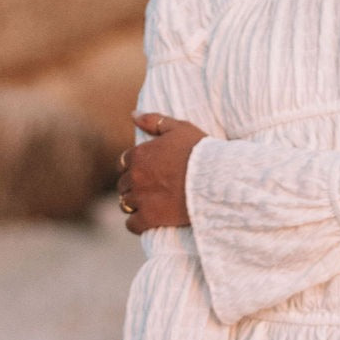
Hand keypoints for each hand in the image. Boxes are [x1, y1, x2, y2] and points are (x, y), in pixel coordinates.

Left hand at [117, 112, 207, 234]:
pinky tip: (146, 222)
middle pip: (122, 185)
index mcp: (139, 154)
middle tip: (150, 190)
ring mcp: (140, 198)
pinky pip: (132, 224)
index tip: (145, 172)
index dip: (133, 168)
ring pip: (125, 204)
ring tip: (149, 205)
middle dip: (133, 187)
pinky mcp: (149, 218)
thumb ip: (153, 121)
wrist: (216, 178)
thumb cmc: (200, 151)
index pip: (123, 163)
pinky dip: (136, 224)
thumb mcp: (179, 128)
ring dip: (134, 204)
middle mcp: (135, 176)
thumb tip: (132, 115)